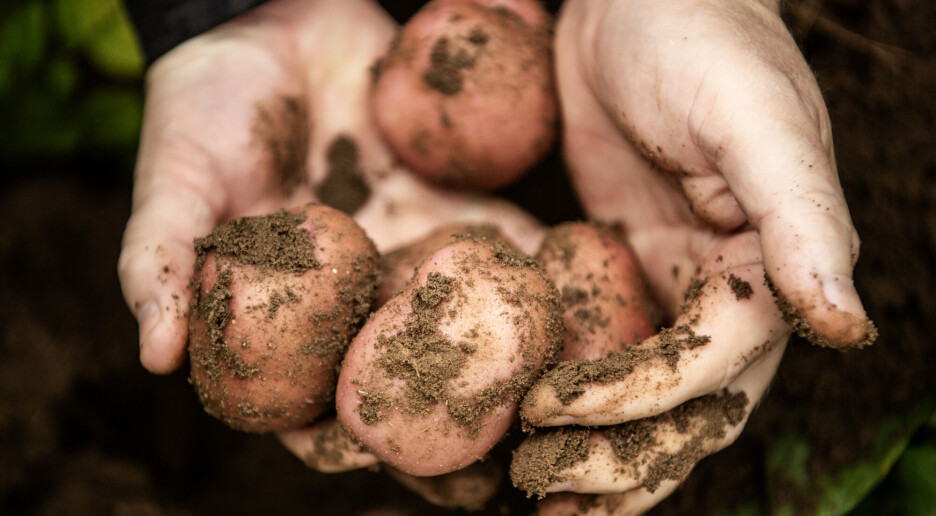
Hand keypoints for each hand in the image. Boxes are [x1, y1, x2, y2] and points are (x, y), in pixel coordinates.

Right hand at [117, 0, 540, 507]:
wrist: (272, 23)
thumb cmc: (207, 108)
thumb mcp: (175, 184)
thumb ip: (161, 265)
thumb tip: (156, 358)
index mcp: (286, 315)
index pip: (308, 399)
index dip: (333, 439)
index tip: (367, 457)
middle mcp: (352, 299)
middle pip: (398, 378)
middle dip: (437, 418)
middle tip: (479, 445)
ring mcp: (405, 255)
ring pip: (457, 324)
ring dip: (499, 359)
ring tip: (542, 385)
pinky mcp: (447, 206)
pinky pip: (494, 245)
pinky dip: (527, 272)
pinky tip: (563, 296)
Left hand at [520, 0, 875, 512]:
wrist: (634, 0)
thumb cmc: (701, 37)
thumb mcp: (755, 117)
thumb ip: (801, 217)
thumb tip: (848, 327)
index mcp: (777, 259)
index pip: (719, 361)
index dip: (643, 398)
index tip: (558, 414)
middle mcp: (735, 283)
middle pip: (691, 402)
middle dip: (626, 455)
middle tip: (548, 491)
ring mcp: (677, 280)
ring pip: (652, 395)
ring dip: (606, 453)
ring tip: (546, 499)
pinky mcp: (626, 266)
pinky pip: (610, 346)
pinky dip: (583, 397)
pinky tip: (538, 429)